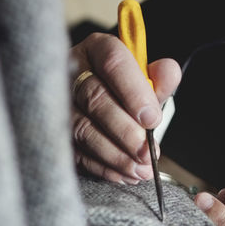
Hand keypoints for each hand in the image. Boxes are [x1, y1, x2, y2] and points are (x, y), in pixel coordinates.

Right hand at [70, 32, 180, 183]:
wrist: (100, 102)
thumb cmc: (123, 89)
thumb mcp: (144, 79)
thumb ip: (159, 77)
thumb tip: (168, 72)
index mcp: (96, 50)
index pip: (113, 62)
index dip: (134, 92)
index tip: (152, 119)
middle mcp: (73, 72)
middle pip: (95, 99)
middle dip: (125, 131)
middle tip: (147, 153)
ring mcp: (59, 103)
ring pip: (83, 129)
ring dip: (115, 154)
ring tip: (139, 169)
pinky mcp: (56, 132)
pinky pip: (76, 153)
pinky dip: (102, 168)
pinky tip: (123, 175)